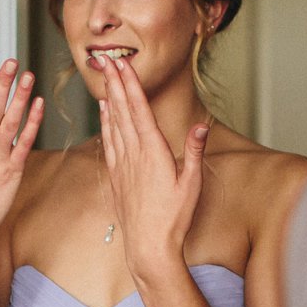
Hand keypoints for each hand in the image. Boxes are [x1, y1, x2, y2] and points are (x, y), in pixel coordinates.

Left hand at [96, 54, 206, 283]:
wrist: (148, 246)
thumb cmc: (174, 218)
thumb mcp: (191, 184)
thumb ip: (194, 151)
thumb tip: (201, 126)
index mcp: (153, 152)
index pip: (139, 109)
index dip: (130, 84)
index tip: (123, 64)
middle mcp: (133, 154)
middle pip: (122, 110)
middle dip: (116, 82)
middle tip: (108, 59)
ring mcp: (121, 164)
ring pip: (113, 123)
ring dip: (109, 97)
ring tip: (105, 77)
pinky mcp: (115, 176)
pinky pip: (108, 141)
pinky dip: (105, 122)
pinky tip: (104, 112)